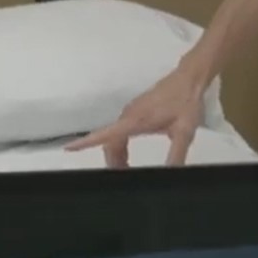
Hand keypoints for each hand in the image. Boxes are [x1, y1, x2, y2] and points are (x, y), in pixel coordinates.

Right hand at [69, 60, 209, 167]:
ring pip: (115, 137)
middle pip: (109, 141)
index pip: (106, 134)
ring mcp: (131, 112)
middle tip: (120, 178)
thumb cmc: (186, 102)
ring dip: (116, 154)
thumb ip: (176, 155)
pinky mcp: (136, 110)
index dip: (85, 143)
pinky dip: (121, 145)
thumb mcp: (184, 131)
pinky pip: (121, 131)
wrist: (190, 79)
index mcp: (135, 120)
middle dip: (111, 161)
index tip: (68, 149)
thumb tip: (171, 175)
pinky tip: (129, 155)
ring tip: (125, 170)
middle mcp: (128, 115)